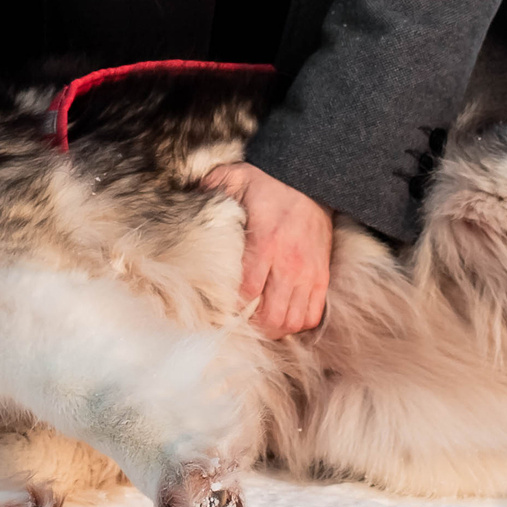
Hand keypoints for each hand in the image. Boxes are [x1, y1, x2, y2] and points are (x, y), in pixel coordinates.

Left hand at [200, 161, 331, 337]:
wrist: (310, 179)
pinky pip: (312, 314)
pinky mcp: (321, 276)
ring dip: (274, 328)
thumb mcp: (234, 178)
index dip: (232, 309)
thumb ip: (209, 191)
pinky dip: (297, 322)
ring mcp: (309, 273)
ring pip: (292, 321)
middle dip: (253, 327)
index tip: (218, 311)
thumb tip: (185, 202)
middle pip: (271, 316)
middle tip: (238, 324)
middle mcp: (290, 263)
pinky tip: (282, 315)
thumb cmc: (267, 182)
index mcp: (266, 244)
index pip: (247, 293)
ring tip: (258, 323)